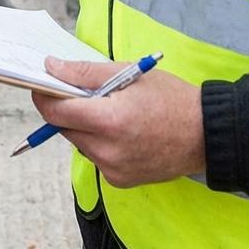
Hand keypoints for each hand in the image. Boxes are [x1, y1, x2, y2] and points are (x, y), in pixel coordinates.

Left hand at [32, 58, 204, 187]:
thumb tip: (51, 68)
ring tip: (111, 110)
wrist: (205, 134)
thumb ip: (84, 73)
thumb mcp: (127, 73)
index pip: (57, 112)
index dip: (44, 96)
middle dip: (68, 108)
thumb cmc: (170, 99)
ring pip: (79, 142)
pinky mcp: (120, 180)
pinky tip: (121, 130)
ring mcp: (114, 169)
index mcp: (109, 121)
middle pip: (65, 127)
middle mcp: (108, 151)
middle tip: (85, 92)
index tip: (42, 84)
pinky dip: (99, 141)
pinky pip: (95, 156)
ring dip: (84, 125)